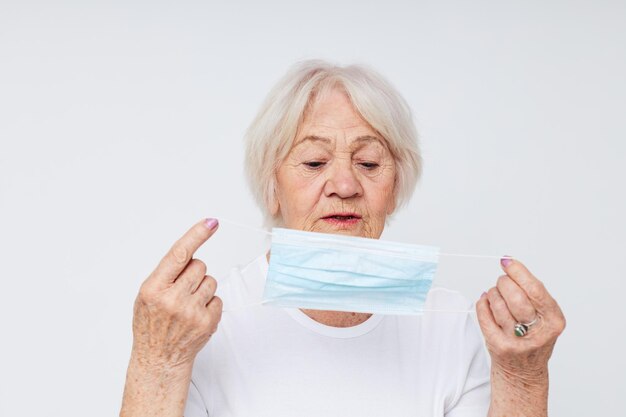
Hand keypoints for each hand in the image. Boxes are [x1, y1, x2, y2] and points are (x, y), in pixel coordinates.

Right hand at [131, 218, 222, 368]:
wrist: (159, 359)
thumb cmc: (151, 324)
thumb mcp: (147, 295)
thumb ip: (166, 273)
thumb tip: (190, 251)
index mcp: (154, 289)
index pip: (179, 254)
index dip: (196, 235)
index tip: (211, 222)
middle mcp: (173, 299)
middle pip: (199, 265)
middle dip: (193, 272)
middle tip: (182, 289)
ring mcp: (192, 312)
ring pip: (211, 280)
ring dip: (202, 288)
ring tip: (188, 304)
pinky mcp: (207, 322)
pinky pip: (218, 298)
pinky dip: (209, 304)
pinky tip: (196, 315)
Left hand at [476, 257, 565, 380]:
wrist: (524, 371)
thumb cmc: (533, 338)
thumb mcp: (544, 317)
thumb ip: (532, 293)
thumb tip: (510, 265)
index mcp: (553, 321)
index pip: (535, 290)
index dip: (518, 272)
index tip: (507, 261)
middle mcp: (537, 333)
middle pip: (515, 296)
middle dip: (504, 283)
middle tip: (503, 282)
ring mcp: (517, 341)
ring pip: (498, 304)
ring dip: (493, 294)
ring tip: (497, 296)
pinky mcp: (498, 345)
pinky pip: (484, 315)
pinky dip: (483, 303)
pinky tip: (487, 303)